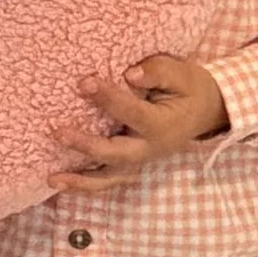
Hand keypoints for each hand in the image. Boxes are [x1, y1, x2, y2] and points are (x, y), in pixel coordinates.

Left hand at [50, 53, 229, 185]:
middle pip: (115, 153)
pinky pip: (107, 180)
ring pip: (108, 178)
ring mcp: (139, 162)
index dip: (107, 97)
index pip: (131, 113)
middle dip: (86, 145)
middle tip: (57, 132)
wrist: (204, 112)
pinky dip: (84, 185)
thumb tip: (131, 74)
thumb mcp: (181, 74)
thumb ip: (158, 72)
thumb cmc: (188, 89)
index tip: (84, 82)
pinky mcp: (131, 166)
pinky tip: (60, 183)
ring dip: (80, 180)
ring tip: (53, 179)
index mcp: (161, 126)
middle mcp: (149, 149)